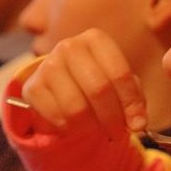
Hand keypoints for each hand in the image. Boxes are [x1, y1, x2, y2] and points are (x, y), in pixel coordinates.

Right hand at [21, 29, 146, 137]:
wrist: (60, 83)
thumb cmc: (96, 81)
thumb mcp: (118, 83)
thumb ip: (133, 100)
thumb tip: (137, 123)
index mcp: (95, 39)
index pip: (120, 74)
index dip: (131, 103)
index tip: (138, 124)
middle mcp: (69, 46)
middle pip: (98, 89)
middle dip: (111, 118)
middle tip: (116, 132)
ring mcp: (47, 65)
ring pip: (76, 107)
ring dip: (90, 125)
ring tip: (94, 126)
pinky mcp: (32, 87)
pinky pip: (56, 117)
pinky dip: (68, 128)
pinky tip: (72, 123)